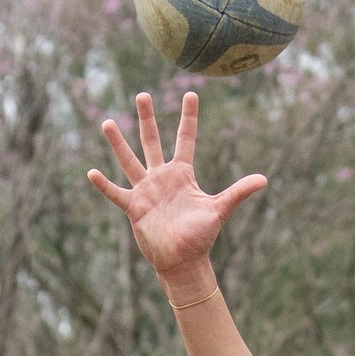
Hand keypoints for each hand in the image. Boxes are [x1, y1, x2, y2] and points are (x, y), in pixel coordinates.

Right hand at [86, 91, 266, 292]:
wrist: (183, 261)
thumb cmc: (201, 237)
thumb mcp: (220, 210)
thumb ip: (238, 192)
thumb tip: (264, 180)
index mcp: (182, 174)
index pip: (185, 139)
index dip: (189, 117)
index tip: (192, 94)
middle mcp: (162, 177)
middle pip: (152, 141)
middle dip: (147, 118)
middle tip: (142, 95)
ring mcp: (146, 191)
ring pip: (130, 161)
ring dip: (118, 143)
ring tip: (107, 122)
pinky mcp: (134, 208)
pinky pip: (116, 193)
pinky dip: (104, 185)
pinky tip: (90, 172)